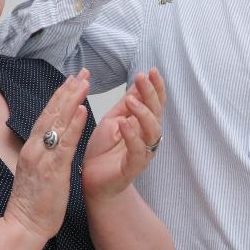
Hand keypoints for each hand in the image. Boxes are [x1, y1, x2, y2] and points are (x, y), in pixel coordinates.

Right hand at [5, 70, 91, 240]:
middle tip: (83, 72)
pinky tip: (83, 110)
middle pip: (52, 113)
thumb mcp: (39, 173)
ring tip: (84, 82)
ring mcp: (42, 158)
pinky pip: (65, 144)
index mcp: (33, 149)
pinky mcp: (52, 171)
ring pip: (58, 123)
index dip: (60, 96)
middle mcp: (35, 148)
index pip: (48, 116)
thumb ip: (45, 155)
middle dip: (68, 90)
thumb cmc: (34, 204)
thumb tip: (54, 142)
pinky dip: (74, 126)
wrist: (23, 227)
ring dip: (72, 100)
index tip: (72, 79)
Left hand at [82, 68, 165, 200]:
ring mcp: (144, 152)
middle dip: (151, 93)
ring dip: (143, 113)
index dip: (156, 87)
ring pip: (152, 131)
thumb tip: (138, 82)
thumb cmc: (103, 150)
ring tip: (131, 100)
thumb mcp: (113, 119)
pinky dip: (132, 136)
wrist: (92, 179)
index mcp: (144, 125)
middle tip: (141, 77)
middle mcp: (148, 137)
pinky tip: (124, 124)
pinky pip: (138, 150)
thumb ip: (126, 104)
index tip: (151, 70)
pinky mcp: (134, 167)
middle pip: (157, 113)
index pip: (156, 102)